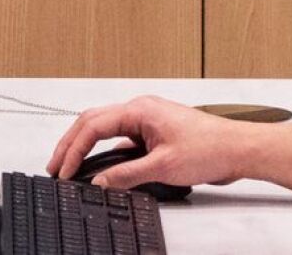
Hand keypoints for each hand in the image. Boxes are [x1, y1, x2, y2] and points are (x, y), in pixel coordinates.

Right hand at [46, 96, 258, 190]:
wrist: (238, 148)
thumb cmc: (210, 148)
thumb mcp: (163, 167)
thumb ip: (127, 175)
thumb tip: (100, 182)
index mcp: (139, 110)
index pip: (93, 126)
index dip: (73, 150)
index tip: (62, 171)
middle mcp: (141, 110)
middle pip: (93, 122)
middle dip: (70, 144)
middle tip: (54, 166)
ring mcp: (147, 121)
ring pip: (105, 128)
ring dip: (86, 146)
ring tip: (69, 165)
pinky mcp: (155, 133)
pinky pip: (122, 138)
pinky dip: (106, 151)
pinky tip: (101, 167)